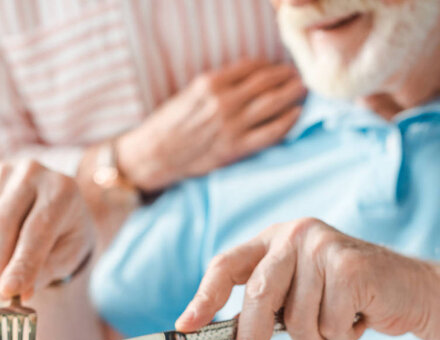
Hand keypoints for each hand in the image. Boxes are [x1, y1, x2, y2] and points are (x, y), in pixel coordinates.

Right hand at [0, 159, 94, 299]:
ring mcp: (5, 171)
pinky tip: (4, 237)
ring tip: (15, 256)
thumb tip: (19, 292)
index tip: (8, 292)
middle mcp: (33, 172)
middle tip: (0, 295)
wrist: (57, 205)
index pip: (37, 230)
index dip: (21, 264)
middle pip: (2, 224)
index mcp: (63, 190)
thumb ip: (45, 272)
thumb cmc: (66, 235)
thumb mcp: (67, 256)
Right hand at [117, 58, 304, 190]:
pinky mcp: (235, 148)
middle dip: (287, 77)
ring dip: (293, 94)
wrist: (154, 156)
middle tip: (299, 76)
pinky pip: (270, 132)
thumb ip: (217, 86)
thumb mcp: (189, 94)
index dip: (269, 65)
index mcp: (210, 84)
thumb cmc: (168, 126)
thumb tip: (246, 82)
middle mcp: (223, 102)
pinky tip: (297, 115)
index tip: (278, 68)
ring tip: (303, 90)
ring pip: (273, 103)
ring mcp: (231, 126)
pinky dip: (287, 121)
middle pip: (267, 82)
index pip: (252, 66)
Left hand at [175, 218, 439, 339]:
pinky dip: (342, 338)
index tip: (185, 327)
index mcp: (272, 240)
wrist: (406, 291)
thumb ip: (261, 310)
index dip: (203, 298)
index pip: (225, 265)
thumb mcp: (294, 299)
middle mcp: (294, 235)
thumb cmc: (344, 298)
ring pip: (296, 321)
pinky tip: (357, 319)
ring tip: (336, 326)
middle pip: (256, 297)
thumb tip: (225, 338)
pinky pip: (328, 326)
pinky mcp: (350, 266)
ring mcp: (322, 246)